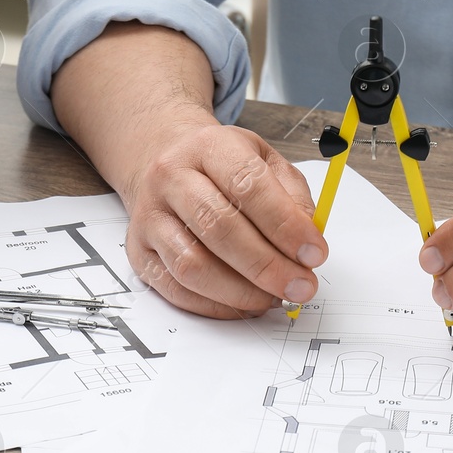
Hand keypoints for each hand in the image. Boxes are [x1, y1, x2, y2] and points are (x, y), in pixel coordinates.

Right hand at [122, 122, 328, 317]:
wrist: (163, 161)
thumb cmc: (220, 167)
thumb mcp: (263, 160)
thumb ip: (292, 196)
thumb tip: (307, 245)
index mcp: (208, 147)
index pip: (248, 186)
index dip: (285, 224)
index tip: (314, 253)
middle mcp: (171, 177)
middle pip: (218, 227)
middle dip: (267, 265)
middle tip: (300, 285)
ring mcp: (150, 216)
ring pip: (192, 264)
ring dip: (240, 291)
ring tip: (272, 297)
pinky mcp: (138, 251)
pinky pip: (175, 289)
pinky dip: (215, 306)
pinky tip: (243, 303)